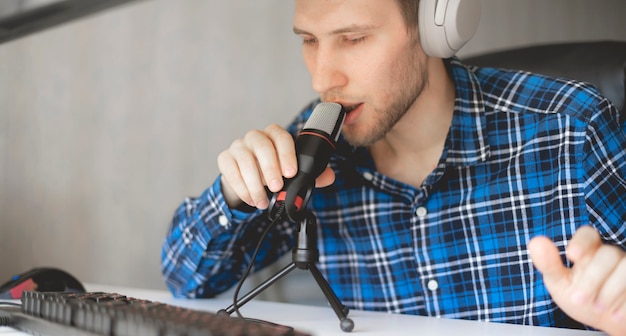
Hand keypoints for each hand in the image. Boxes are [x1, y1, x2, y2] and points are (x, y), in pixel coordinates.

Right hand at [217, 124, 334, 209]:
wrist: (248, 180)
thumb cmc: (273, 173)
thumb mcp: (293, 174)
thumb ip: (312, 174)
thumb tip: (330, 177)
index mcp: (275, 135)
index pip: (281, 136)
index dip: (286, 153)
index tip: (291, 172)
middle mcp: (255, 137)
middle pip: (261, 145)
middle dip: (270, 168)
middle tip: (277, 187)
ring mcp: (238, 146)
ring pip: (244, 159)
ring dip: (255, 183)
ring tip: (263, 201)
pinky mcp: (225, 159)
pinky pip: (231, 171)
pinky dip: (242, 188)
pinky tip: (251, 199)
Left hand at [528, 226, 625, 334]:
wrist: (605, 323)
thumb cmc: (581, 299)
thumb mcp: (560, 284)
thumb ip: (549, 265)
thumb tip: (536, 242)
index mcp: (588, 251)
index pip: (588, 235)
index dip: (582, 241)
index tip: (572, 255)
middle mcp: (611, 255)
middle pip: (608, 254)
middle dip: (592, 278)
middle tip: (578, 300)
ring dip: (610, 291)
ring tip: (597, 308)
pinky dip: (625, 301)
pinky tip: (616, 314)